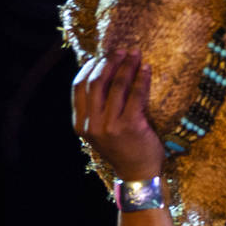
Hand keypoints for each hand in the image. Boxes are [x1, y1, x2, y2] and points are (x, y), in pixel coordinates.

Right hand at [71, 48, 165, 180]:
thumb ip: (94, 112)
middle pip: (97, 82)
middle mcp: (92, 125)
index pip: (78, 87)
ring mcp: (110, 126)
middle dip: (109, 62)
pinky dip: (141, 78)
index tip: (101, 57)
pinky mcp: (130, 126)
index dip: (90, 67)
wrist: (138, 175)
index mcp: (81, 125)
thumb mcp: (100, 134)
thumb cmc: (122, 151)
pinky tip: (146, 69)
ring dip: (127, 65)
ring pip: (117, 85)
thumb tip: (97, 76)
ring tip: (136, 54)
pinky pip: (136, 94)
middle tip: (121, 50)